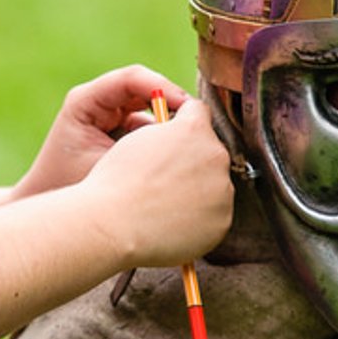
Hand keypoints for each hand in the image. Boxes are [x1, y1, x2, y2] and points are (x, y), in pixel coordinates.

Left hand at [12, 64, 189, 201]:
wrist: (51, 216)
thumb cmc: (71, 190)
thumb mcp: (107, 167)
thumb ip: (142, 147)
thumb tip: (184, 128)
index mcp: (86, 101)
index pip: (132, 79)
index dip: (164, 88)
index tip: (188, 109)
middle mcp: (99, 102)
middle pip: (146, 89)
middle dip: (173, 107)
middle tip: (196, 129)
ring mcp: (110, 116)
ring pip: (152, 110)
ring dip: (169, 127)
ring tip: (185, 149)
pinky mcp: (120, 132)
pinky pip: (150, 128)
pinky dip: (162, 141)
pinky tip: (174, 161)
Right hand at [78, 97, 233, 267]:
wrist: (114, 226)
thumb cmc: (118, 182)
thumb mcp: (138, 139)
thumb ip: (167, 130)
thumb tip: (177, 137)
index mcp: (193, 129)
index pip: (199, 112)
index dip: (183, 122)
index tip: (173, 136)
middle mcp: (215, 155)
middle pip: (210, 150)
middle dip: (193, 159)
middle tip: (165, 176)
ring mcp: (222, 190)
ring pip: (215, 183)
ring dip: (199, 188)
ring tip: (166, 202)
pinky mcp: (223, 220)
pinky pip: (215, 213)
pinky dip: (200, 216)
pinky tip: (174, 220)